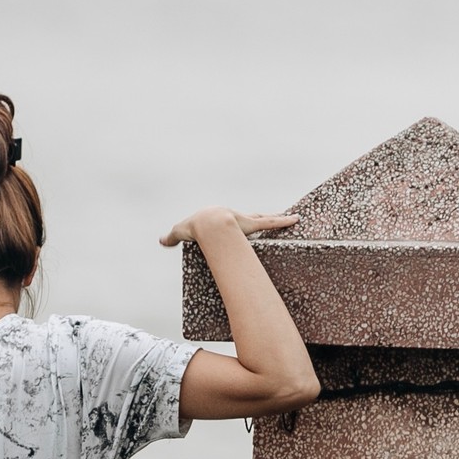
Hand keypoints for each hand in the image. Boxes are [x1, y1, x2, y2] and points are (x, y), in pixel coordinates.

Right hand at [160, 208, 298, 247]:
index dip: (239, 223)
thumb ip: (172, 237)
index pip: (233, 222)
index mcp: (222, 222)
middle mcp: (237, 219)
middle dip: (264, 219)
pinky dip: (285, 220)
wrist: (204, 222)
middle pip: (254, 218)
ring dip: (280, 219)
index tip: (244, 223)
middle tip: (276, 218)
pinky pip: (272, 221)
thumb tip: (161, 240)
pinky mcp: (253, 223)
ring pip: (267, 219)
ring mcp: (246, 221)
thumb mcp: (180, 232)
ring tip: (295, 218)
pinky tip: (297, 218)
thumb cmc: (194, 227)